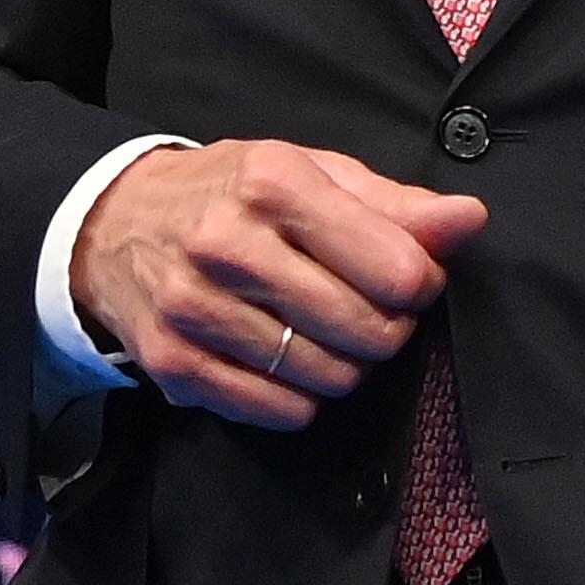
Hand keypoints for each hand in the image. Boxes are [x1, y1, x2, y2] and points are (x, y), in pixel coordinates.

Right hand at [67, 140, 484, 430]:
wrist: (116, 224)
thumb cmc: (231, 195)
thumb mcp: (312, 173)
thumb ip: (395, 203)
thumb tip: (468, 220)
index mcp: (273, 183)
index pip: (396, 268)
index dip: (418, 282)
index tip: (406, 276)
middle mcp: (229, 245)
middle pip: (366, 329)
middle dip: (387, 328)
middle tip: (370, 309)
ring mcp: (197, 309)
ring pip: (328, 377)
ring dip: (346, 364)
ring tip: (325, 331)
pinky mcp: (176, 364)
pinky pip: (281, 411)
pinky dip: (302, 397)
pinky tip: (288, 360)